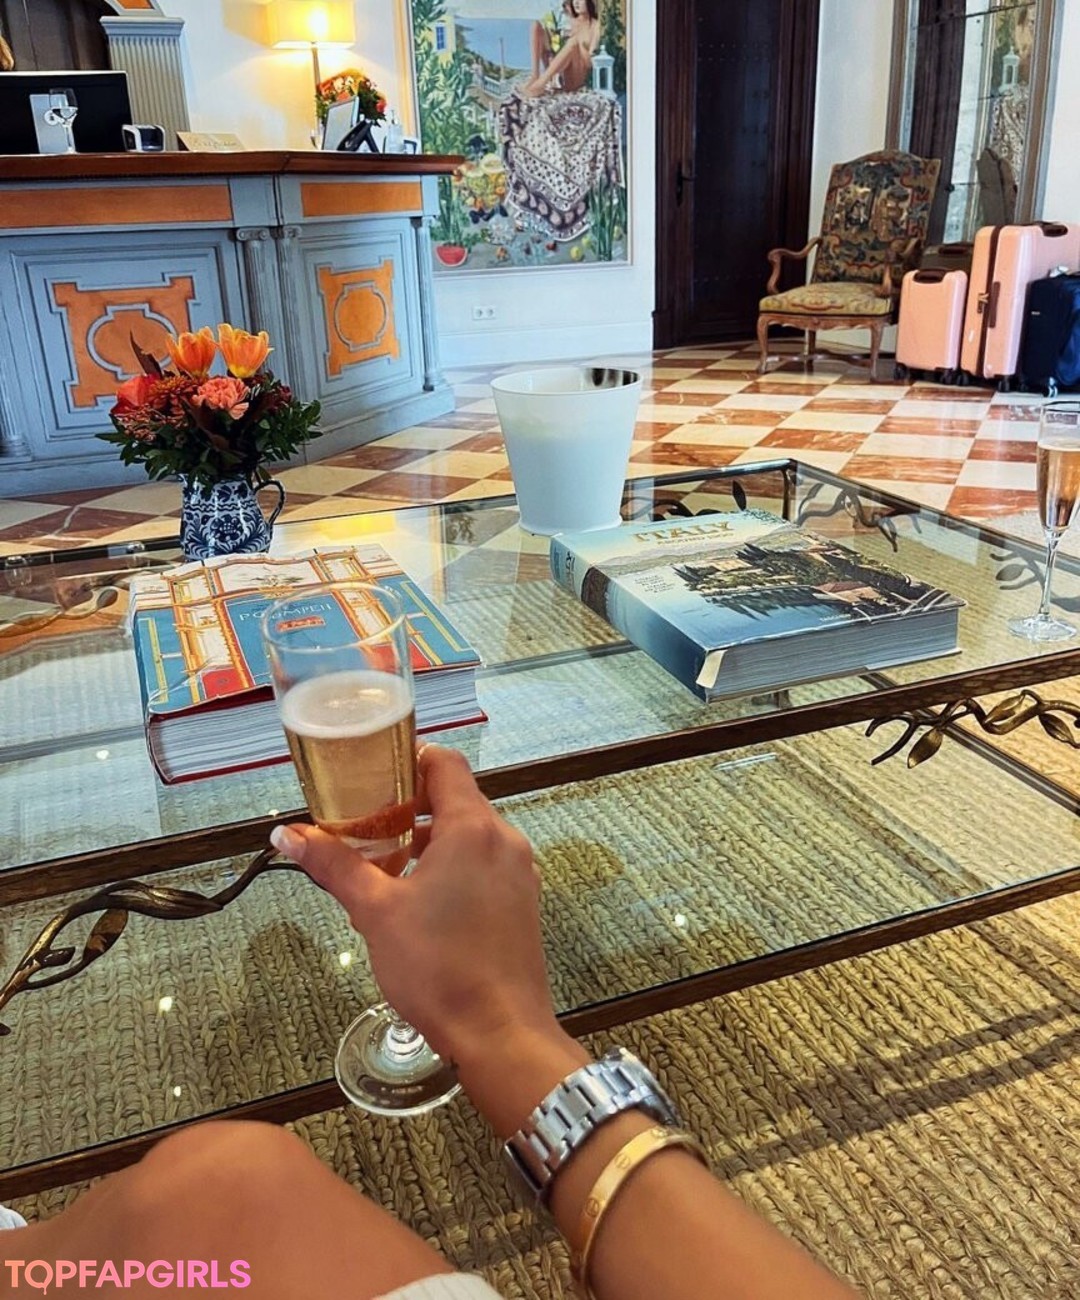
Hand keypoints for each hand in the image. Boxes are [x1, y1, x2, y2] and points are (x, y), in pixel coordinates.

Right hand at [270, 745, 557, 1070]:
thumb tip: (287, 835)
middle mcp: (504, 839)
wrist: (501, 1033)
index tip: (371, 772)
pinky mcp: (522, 902)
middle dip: (408, 805)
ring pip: (470, 834)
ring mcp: (519, 872)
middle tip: (364, 821)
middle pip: (456, 798)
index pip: (445, 763)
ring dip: (428, 839)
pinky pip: (485, 864)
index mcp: (473, 827)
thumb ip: (334, 865)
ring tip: (383, 864)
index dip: (407, 759)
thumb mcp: (375, 912)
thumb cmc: (438, 967)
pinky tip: (418, 899)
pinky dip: (452, 865)